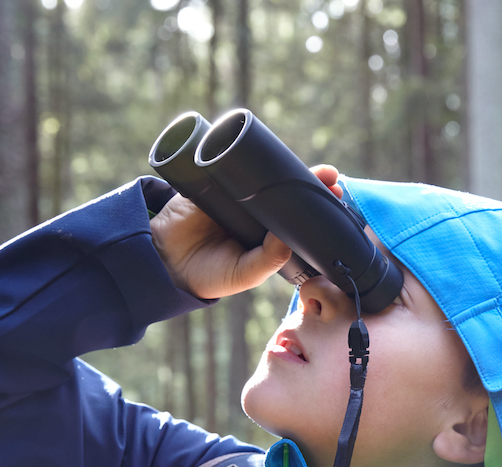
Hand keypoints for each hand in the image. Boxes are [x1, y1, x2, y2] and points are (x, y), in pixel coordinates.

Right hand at [150, 164, 342, 299]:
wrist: (165, 262)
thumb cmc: (208, 274)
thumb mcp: (245, 273)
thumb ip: (269, 259)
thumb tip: (289, 238)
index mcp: (266, 235)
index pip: (296, 218)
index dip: (316, 209)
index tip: (337, 201)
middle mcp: (254, 213)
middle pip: (287, 192)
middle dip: (310, 183)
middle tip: (331, 177)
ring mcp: (236, 196)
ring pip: (266, 177)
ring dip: (291, 168)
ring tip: (316, 170)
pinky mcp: (215, 183)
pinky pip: (234, 167)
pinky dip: (252, 160)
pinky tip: (272, 158)